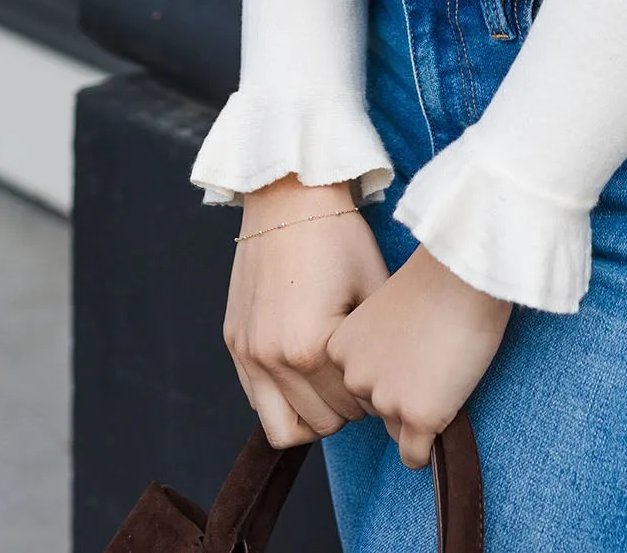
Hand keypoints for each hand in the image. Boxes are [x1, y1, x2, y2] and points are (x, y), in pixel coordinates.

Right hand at [224, 177, 390, 447]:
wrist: (289, 197)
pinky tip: (303, 373)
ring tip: (329, 384)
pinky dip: (282, 399)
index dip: (372, 396)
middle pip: (320, 424)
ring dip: (310, 416)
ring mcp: (248, 353)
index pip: (349, 408)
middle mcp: (273, 358)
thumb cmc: (338, 237)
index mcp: (311, 348)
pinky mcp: (234, 343)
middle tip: (358, 377)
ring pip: (281, 429)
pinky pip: (257, 401)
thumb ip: (379, 344)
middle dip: (345, 408)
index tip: (380, 374)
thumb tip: (392, 380)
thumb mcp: (372, 288)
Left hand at [327, 244, 511, 468]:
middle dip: (403, 394)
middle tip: (431, 362)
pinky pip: (414, 455)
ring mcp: (386, 400)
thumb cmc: (433, 280)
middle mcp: (355, 378)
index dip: (388, 371)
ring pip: (398, 429)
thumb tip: (387, 372)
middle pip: (377, 408)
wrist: (464, 274)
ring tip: (444, 374)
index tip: (409, 351)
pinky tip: (441, 425)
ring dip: (419, 412)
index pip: (357, 384)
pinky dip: (427, 450)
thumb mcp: (383, 310)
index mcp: (339, 349)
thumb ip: (374, 344)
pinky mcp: (418, 416)